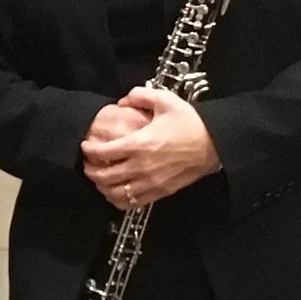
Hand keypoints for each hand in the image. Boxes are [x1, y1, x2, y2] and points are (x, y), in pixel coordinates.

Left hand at [80, 86, 220, 210]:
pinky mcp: (160, 192)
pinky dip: (119, 200)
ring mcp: (151, 182)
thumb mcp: (165, 100)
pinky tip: (116, 194)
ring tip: (99, 180)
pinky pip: (133, 203)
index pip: (103, 152)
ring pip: (116, 193)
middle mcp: (142, 166)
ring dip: (102, 188)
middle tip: (88, 165)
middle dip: (91, 171)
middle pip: (105, 176)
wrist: (215, 143)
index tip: (85, 146)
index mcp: (139, 144)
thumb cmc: (190, 122)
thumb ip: (140, 96)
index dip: (89, 151)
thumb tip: (122, 101)